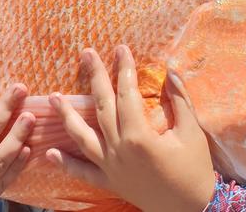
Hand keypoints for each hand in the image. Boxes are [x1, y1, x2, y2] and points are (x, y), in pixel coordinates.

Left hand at [46, 46, 215, 211]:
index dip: (124, 68)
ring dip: (67, 116)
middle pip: (102, 106)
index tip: (120, 49)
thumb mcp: (192, 132)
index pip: (127, 93)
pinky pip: (83, 173)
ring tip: (54, 97)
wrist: (192, 209)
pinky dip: (66, 164)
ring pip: (82, 137)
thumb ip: (180, 99)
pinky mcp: (110, 182)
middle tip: (86, 54)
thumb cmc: (195, 169)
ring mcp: (111, 167)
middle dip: (94, 77)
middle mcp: (119, 149)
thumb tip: (170, 70)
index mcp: (139, 135)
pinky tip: (50, 153)